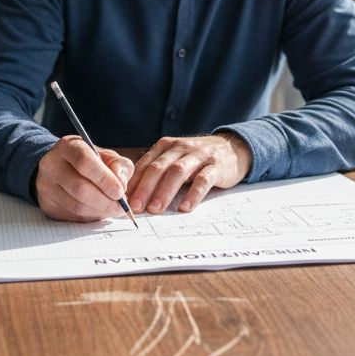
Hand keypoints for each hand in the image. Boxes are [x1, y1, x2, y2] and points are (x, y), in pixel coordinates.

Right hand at [34, 136, 133, 221]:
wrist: (61, 167)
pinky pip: (71, 216)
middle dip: (104, 201)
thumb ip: (119, 165)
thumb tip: (121, 184)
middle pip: (79, 187)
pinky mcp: (47, 204)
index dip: (104, 179)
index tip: (120, 192)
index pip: (85, 162)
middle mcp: (52, 164)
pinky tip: (98, 211)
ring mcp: (46, 185)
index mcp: (68, 147)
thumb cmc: (89, 161)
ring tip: (112, 210)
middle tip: (120, 207)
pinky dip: (89, 217)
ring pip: (76, 206)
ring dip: (99, 211)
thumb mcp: (106, 156)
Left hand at [128, 133, 250, 213]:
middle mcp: (180, 148)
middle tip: (135, 207)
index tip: (123, 200)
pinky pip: (203, 180)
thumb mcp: (174, 159)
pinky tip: (185, 207)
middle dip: (145, 188)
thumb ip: (156, 172)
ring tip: (156, 209)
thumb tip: (131, 195)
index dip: (133, 183)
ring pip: (178, 172)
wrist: (232, 149)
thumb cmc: (196, 160)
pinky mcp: (216, 166)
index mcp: (166, 146)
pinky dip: (193, 194)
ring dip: (165, 191)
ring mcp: (199, 156)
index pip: (145, 164)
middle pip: (159, 168)